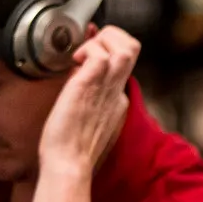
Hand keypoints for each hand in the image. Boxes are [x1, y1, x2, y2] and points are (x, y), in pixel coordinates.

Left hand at [38, 26, 138, 175]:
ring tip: (82, 55)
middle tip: (87, 48)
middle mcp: (116, 90)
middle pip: (133, 47)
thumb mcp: (85, 115)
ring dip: (102, 41)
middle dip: (111, 36)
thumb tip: (77, 70)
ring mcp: (107, 88)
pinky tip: (74, 61)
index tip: (86, 51)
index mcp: (116, 98)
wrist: (68, 164)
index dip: (107, 47)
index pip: (124, 61)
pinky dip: (88, 50)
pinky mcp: (90, 86)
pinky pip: (100, 55)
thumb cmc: (70, 147)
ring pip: (125, 47)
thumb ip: (86, 92)